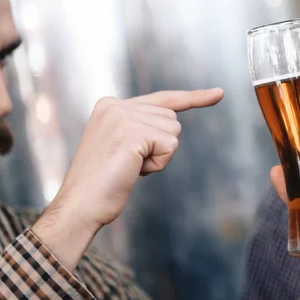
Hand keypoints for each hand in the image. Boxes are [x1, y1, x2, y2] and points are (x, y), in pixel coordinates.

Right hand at [32, 88, 223, 271]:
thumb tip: (173, 122)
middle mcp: (116, 105)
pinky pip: (170, 146)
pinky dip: (158, 163)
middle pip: (172, 119)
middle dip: (160, 146)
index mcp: (111, 105)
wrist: (80, 205)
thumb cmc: (102, 184)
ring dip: (158, 156)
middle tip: (129, 164)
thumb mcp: (120, 146)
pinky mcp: (133, 132)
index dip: (194, 98)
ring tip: (128, 167)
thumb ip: (141, 128)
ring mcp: (123, 116)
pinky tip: (133, 170)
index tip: (220, 93)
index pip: (163, 98)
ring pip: (174, 132)